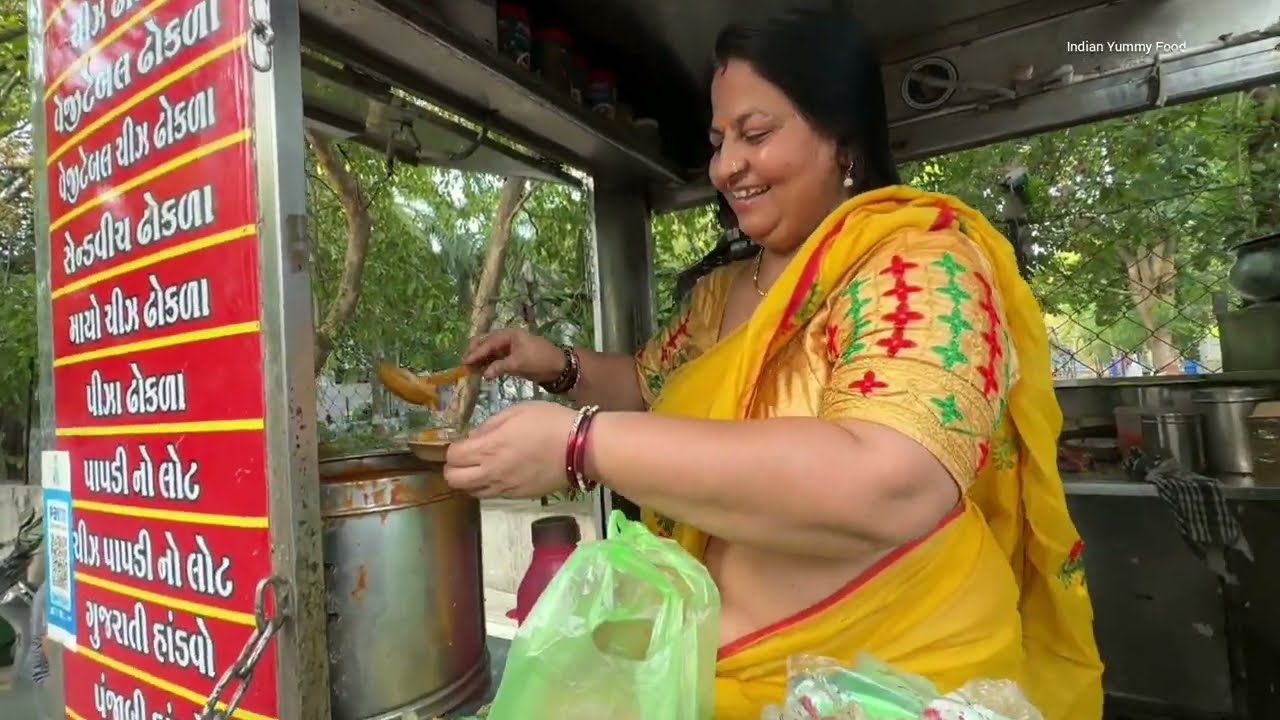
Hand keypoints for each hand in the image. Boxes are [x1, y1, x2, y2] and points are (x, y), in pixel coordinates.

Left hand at [443, 402, 577, 497]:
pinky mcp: (517, 496)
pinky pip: (491, 495)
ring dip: (469, 480)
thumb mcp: (516, 411)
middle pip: (454, 480)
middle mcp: (491, 472)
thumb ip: (490, 425)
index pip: (452, 456)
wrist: (579, 449)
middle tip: (466, 458)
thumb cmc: (549, 422)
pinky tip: (500, 474)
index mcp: (489, 448)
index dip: (454, 448)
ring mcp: (504, 488)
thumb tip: (474, 437)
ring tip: (481, 467)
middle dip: (454, 468)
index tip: (465, 442)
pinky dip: (487, 486)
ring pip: (470, 492)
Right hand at [462, 328, 564, 382]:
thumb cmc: (540, 360)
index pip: (489, 343)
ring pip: (491, 352)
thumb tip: (484, 374)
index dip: (476, 352)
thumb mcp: (519, 364)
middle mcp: (508, 339)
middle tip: (465, 363)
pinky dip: (489, 364)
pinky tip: (482, 372)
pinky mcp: (513, 357)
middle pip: (487, 343)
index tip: (465, 361)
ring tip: (471, 369)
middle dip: (476, 352)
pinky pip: (497, 359)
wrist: (559, 367)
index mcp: (510, 335)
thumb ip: (500, 367)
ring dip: (481, 359)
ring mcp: (510, 348)